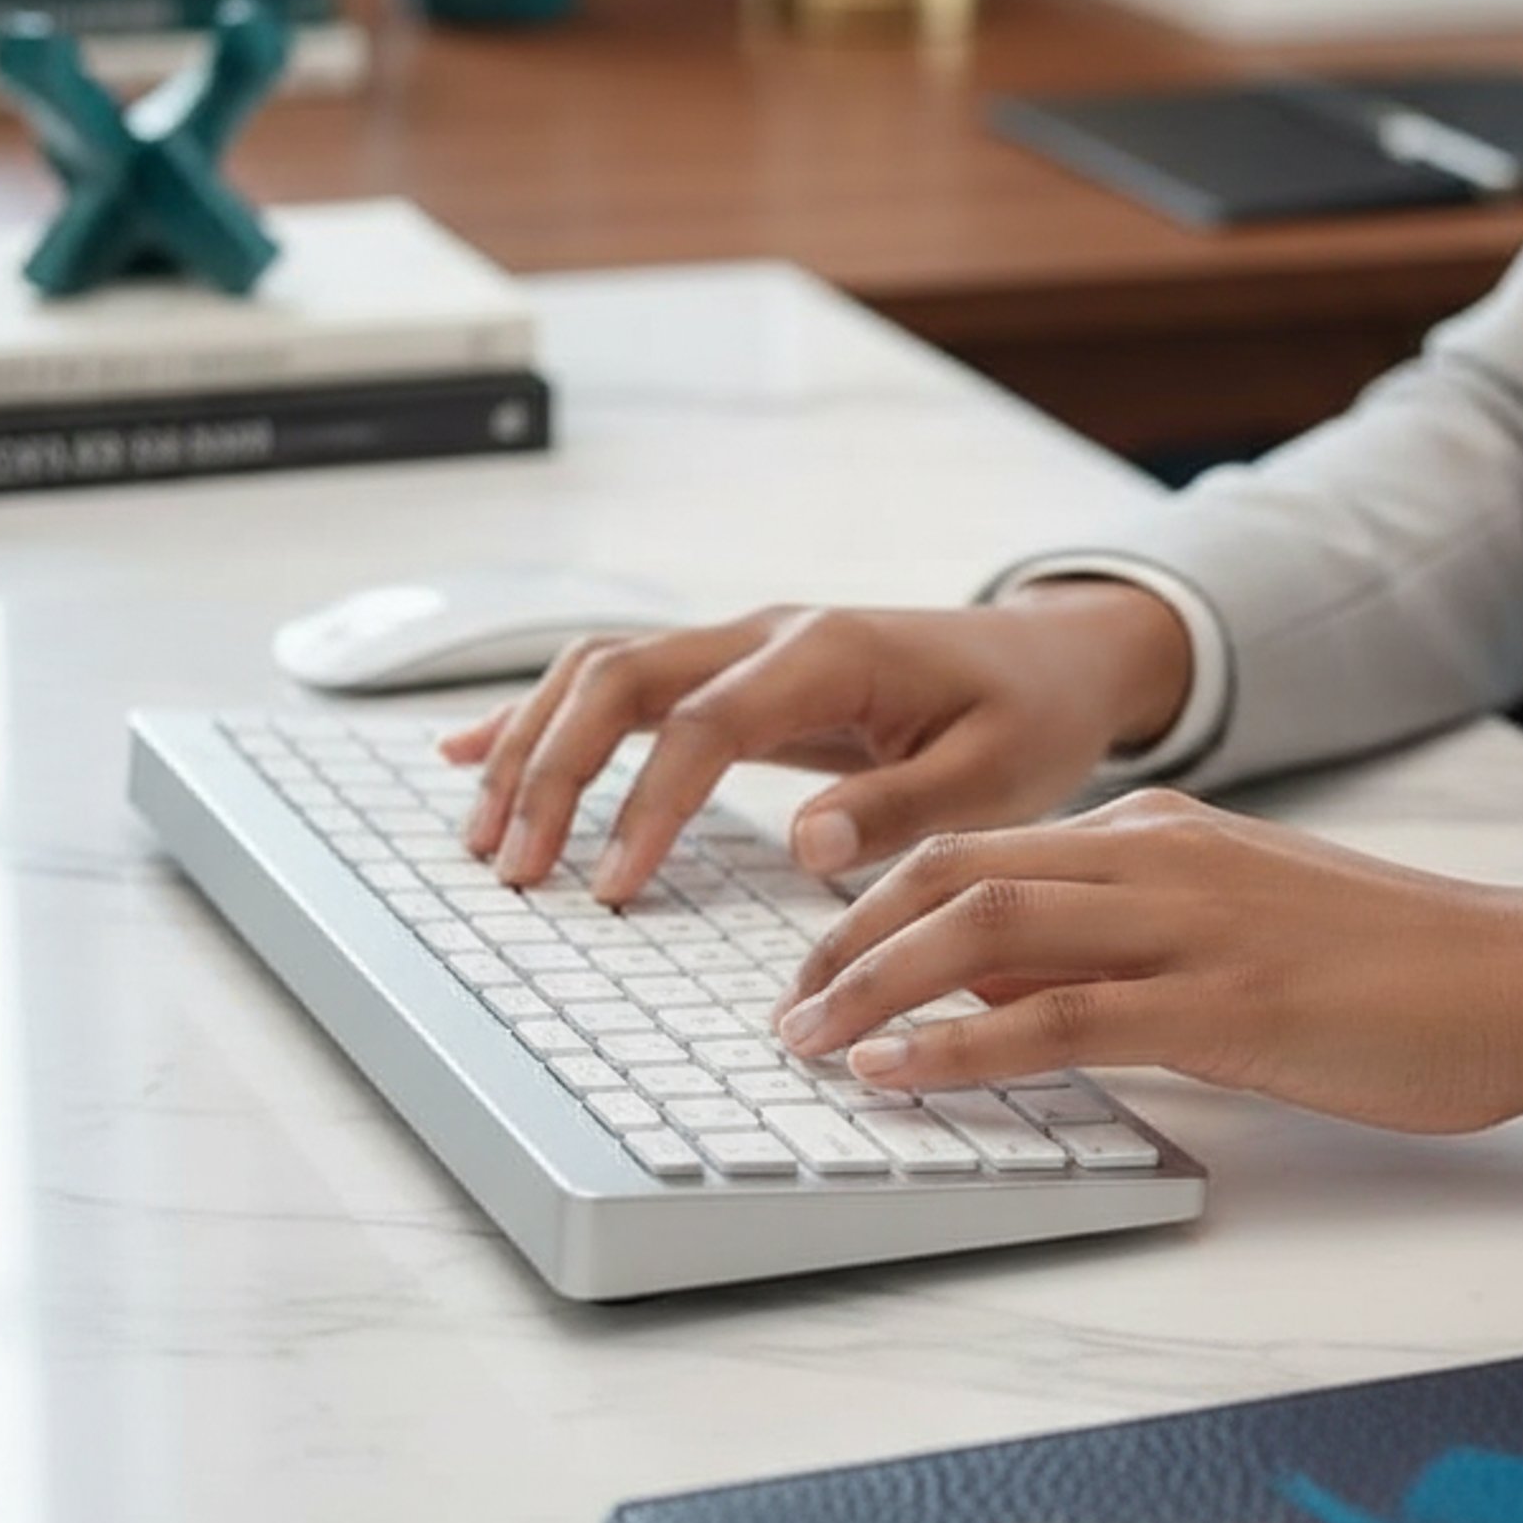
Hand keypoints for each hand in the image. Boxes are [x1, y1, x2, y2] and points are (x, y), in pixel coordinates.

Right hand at [439, 585, 1191, 903]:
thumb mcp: (997, 776)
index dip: (647, 805)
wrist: (1051, 658)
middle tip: (515, 871)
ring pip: (599, 672)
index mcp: (830, 654)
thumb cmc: (1028, 718)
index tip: (612, 889)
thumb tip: (802, 845)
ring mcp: (741, 644)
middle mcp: (768, 634)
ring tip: (485, 839)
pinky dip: (540, 717)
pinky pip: (615, 681)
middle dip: (552, 771)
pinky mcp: (731, 671)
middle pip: (619, 679)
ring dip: (531, 746)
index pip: (704, 724)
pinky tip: (471, 756)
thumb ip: (899, 808)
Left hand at [771, 791, 1522, 1134]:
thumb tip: (993, 996)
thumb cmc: (1381, 969)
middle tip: (785, 1014)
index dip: (875, 902)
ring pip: (986, 930)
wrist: (1519, 980)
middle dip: (846, 942)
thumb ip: (1116, 946)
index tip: (815, 966)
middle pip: (954, 872)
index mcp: (1158, 832)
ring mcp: (1189, 927)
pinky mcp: (1224, 1006)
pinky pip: (1059, 1019)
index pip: (978, 846)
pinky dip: (961, 1047)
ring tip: (810, 1044)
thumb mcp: (1228, 928)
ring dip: (875, 988)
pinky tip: (900, 1075)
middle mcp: (1158, 858)